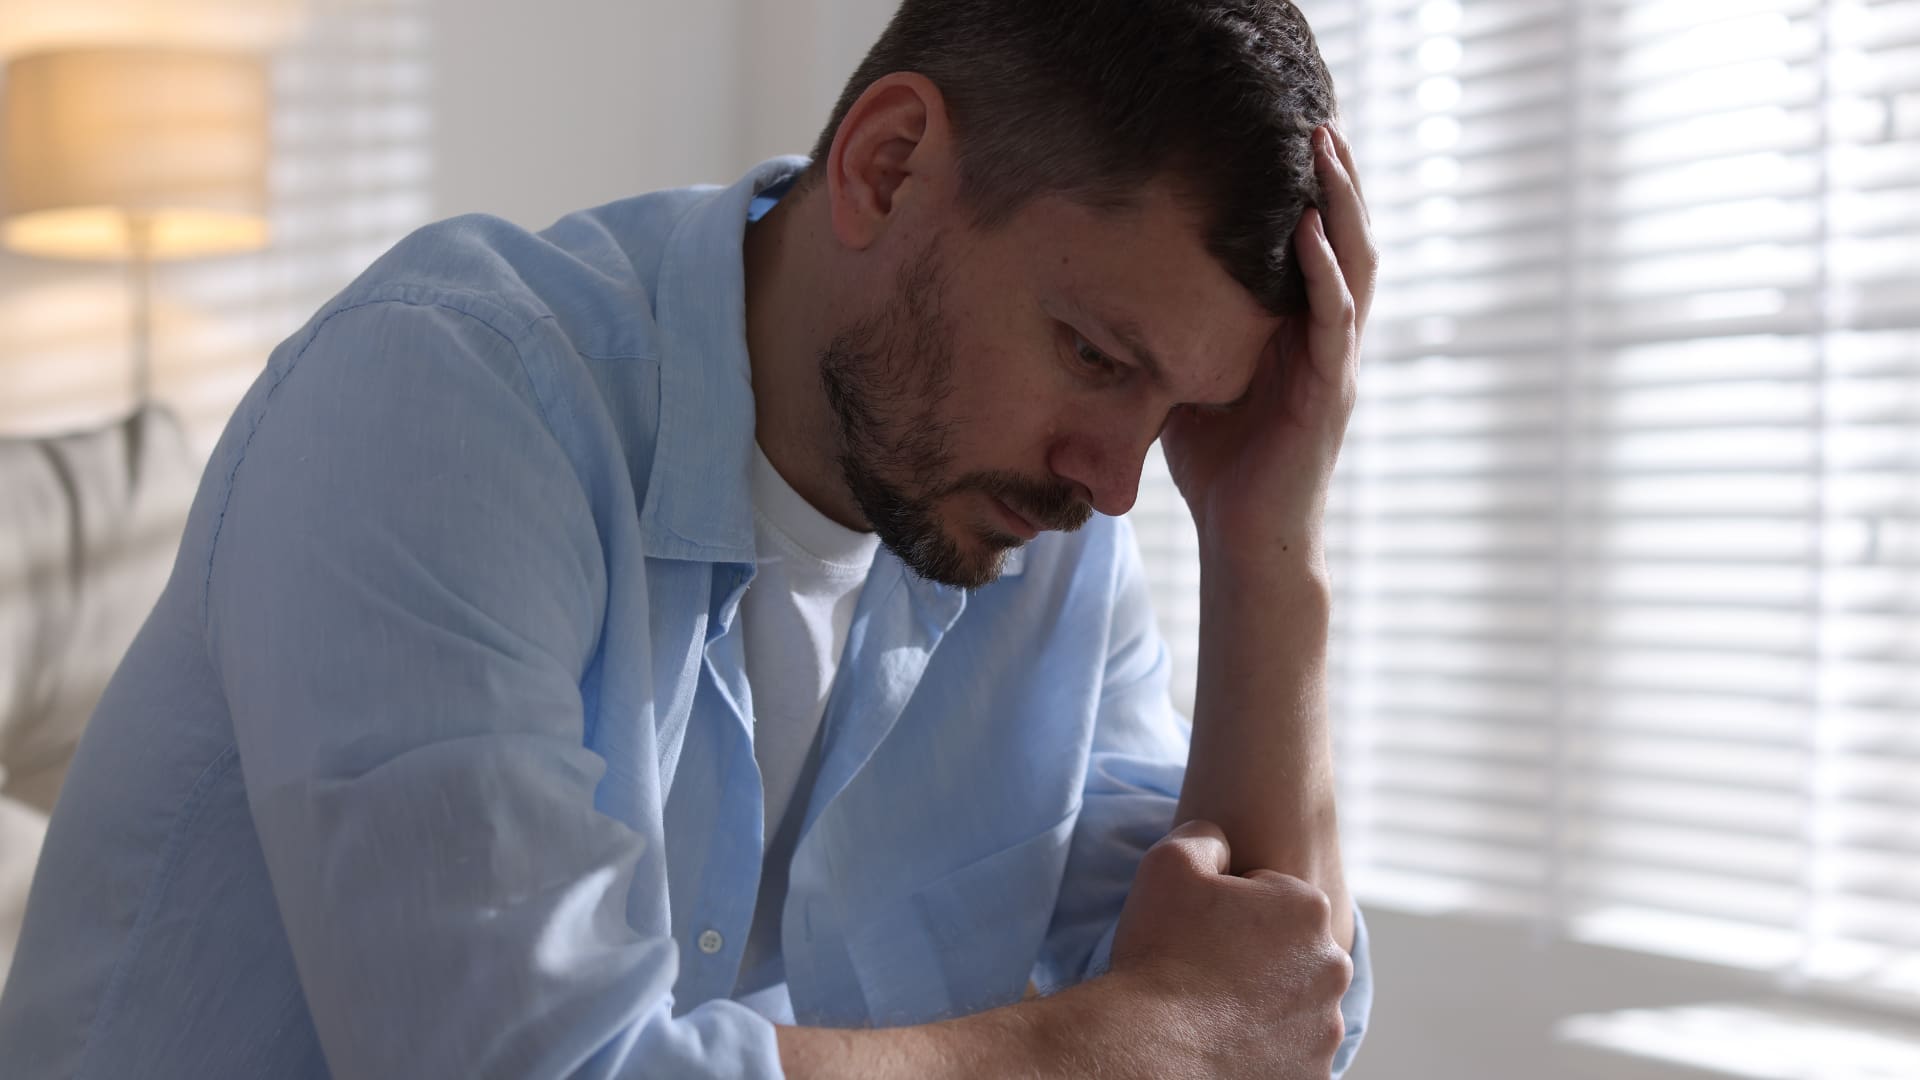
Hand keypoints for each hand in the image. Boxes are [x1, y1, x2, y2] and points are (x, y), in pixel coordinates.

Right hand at [1094, 820, 1353, 1078]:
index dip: (1229, 907)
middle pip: (1288, 950)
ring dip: (1263, 1002)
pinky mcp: (1314, 1074)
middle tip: (1204, 968)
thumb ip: (1205, 837)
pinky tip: (1225, 1041)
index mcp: (1307, 909)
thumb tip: (1223, 840)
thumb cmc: (1160, 954)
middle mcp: (1333, 967)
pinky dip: (1265, 1047)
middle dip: (1255, 955)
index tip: (1201, 928)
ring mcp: (1327, 1028)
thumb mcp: (1168, 862)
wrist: (1150, 1050)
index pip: (1270, 896)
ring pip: (1294, 1003)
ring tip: (1211, 1008)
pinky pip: (1290, 1051)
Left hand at [1160, 125, 1374, 565]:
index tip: (1295, 137)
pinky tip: (1307, 232)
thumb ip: (1175, 338)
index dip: (1314, 194)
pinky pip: (1333, 324)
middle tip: (1319, 119)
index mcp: (1298, 335)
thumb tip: (1115, 294)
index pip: (1317, 249)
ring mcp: (1335, 366)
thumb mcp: (1187, 384)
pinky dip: (1324, 275)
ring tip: (1324, 149)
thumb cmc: (1219, 471)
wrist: (1247, 544)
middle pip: (1347, 242)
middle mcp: (1327, 342)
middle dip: (1336, 180)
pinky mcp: (1329, 396)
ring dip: (1340, 206)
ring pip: (1354, 269)